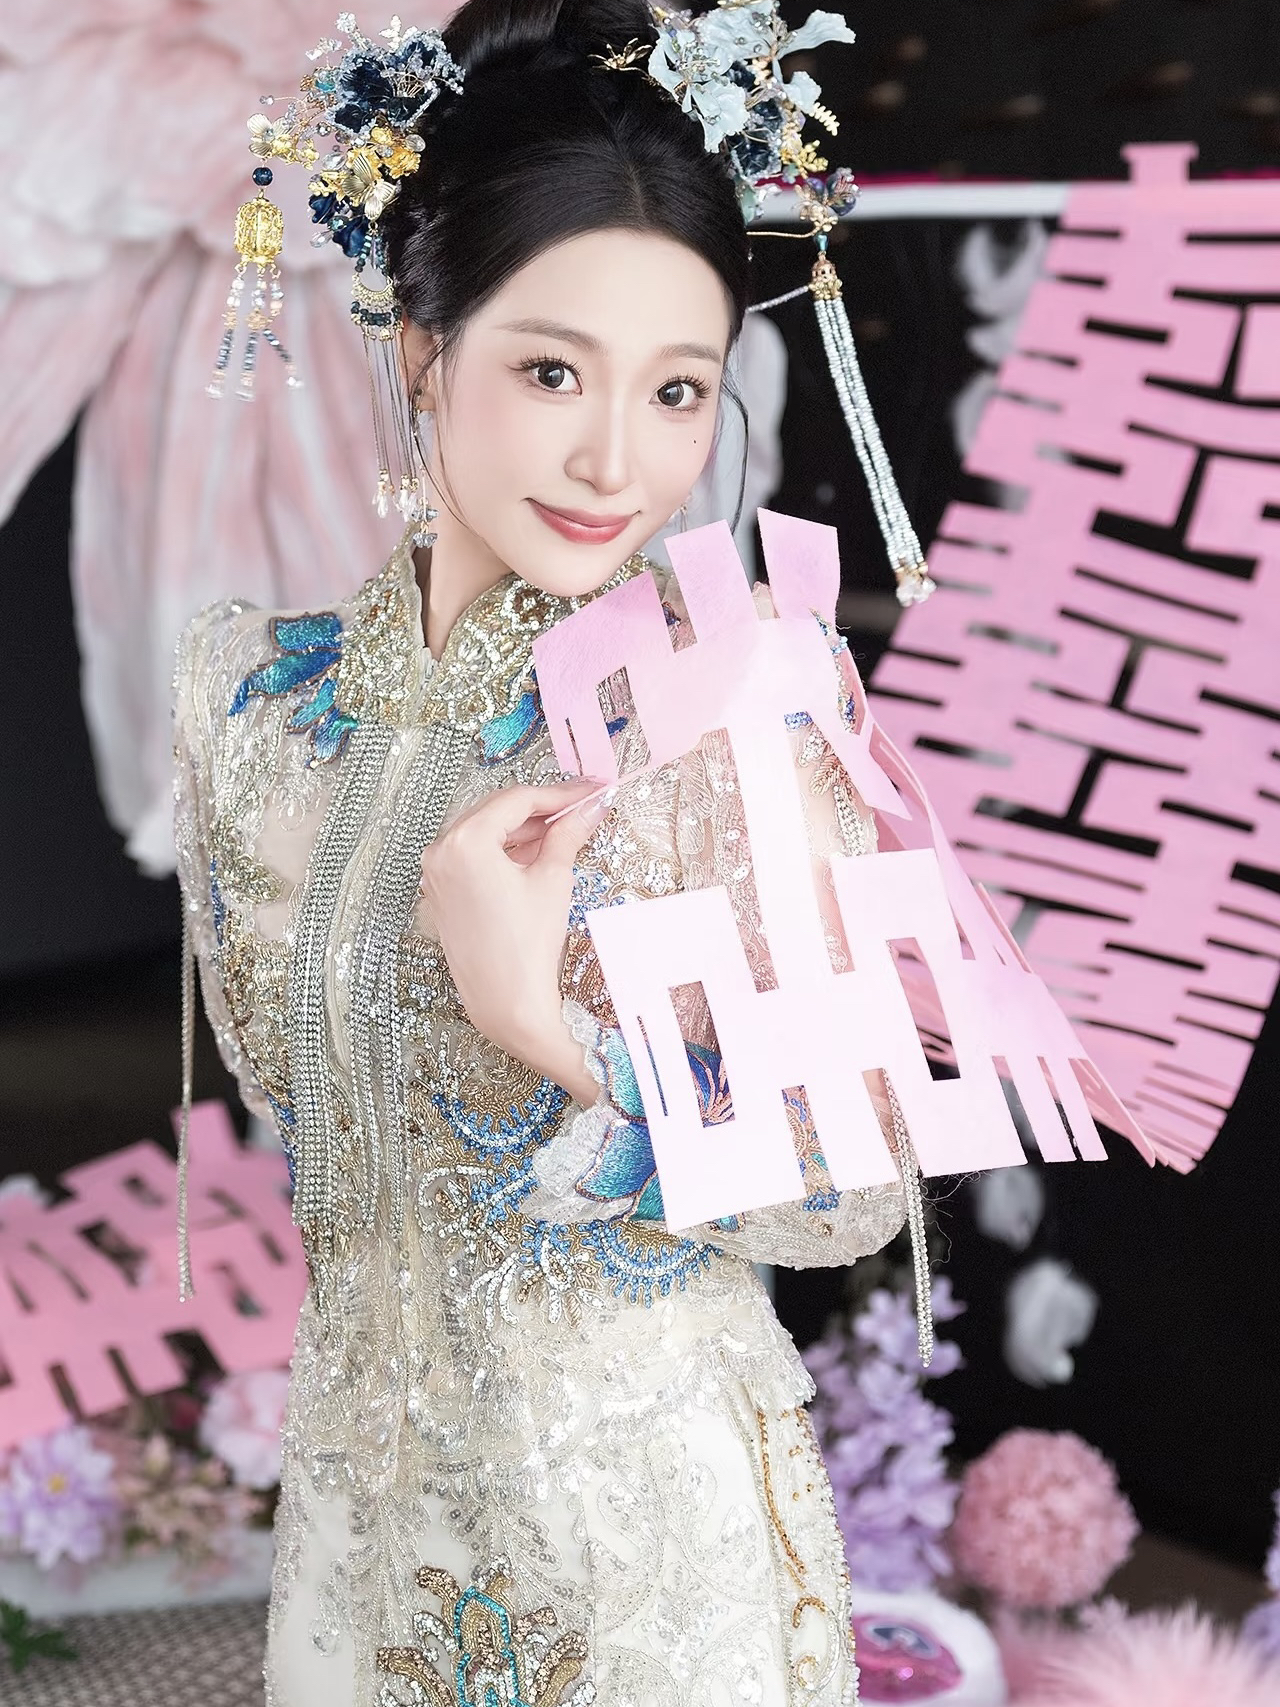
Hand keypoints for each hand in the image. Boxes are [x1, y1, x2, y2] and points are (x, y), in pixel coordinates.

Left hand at [419, 779, 612, 1102]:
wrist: (506, 1002)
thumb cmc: (528, 944)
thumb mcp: (552, 880)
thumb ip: (568, 834)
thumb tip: (591, 807)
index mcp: (465, 841)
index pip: (517, 800)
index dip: (559, 793)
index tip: (590, 790)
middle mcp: (440, 852)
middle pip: (496, 812)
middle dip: (540, 809)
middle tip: (580, 807)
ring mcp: (435, 875)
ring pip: (483, 834)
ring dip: (521, 830)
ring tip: (563, 832)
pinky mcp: (440, 895)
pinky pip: (472, 859)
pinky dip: (502, 852)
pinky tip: (535, 855)